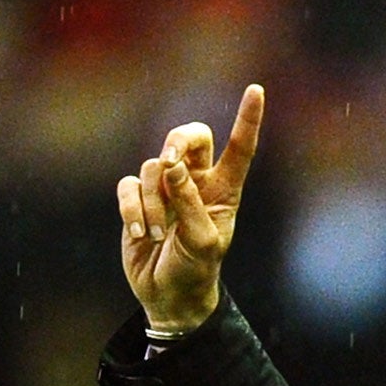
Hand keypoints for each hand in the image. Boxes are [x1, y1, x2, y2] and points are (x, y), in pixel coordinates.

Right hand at [115, 84, 264, 333]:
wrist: (168, 295)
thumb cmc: (195, 270)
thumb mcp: (201, 241)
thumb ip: (189, 203)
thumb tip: (172, 164)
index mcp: (224, 189)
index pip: (239, 147)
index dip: (247, 119)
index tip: (256, 90)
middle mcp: (196, 181)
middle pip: (191, 137)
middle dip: (178, 141)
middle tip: (170, 160)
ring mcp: (166, 189)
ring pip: (154, 167)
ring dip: (152, 201)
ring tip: (156, 233)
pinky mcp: (138, 199)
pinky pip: (129, 185)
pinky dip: (131, 208)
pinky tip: (138, 232)